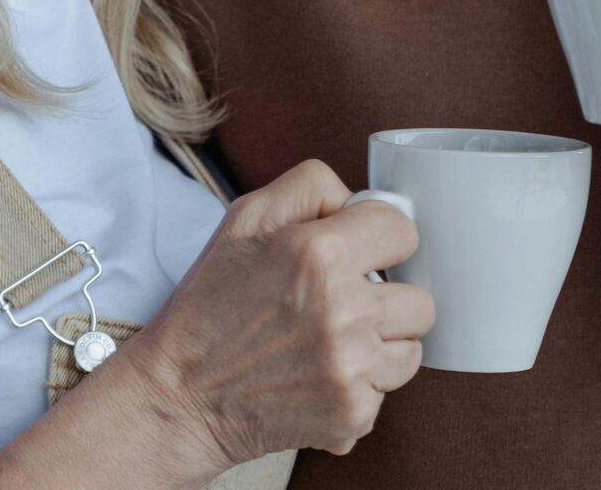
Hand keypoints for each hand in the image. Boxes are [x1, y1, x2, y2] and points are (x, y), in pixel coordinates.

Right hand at [116, 159, 433, 473]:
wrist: (181, 396)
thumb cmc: (211, 304)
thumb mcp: (244, 219)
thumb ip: (310, 186)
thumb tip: (359, 199)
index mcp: (320, 253)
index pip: (404, 231)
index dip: (379, 239)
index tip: (357, 253)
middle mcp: (343, 311)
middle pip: (420, 299)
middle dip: (386, 299)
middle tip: (342, 304)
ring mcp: (351, 368)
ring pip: (411, 350)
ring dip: (380, 347)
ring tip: (331, 343)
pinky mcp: (352, 414)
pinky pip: (386, 393)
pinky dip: (359, 388)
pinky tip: (319, 378)